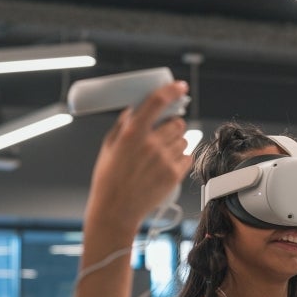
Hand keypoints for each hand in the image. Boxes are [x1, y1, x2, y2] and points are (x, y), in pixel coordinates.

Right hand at [85, 81, 191, 231]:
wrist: (115, 210)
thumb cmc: (108, 179)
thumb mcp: (108, 147)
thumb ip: (123, 126)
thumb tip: (134, 109)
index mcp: (132, 134)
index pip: (156, 103)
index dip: (171, 90)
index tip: (180, 86)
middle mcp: (151, 144)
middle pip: (177, 122)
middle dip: (172, 125)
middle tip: (163, 133)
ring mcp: (164, 160)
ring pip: (183, 140)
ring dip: (176, 143)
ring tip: (160, 155)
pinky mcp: (174, 175)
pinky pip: (187, 157)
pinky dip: (180, 158)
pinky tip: (166, 165)